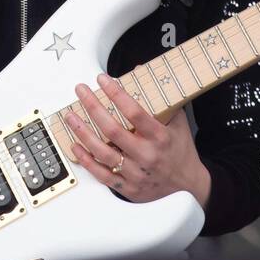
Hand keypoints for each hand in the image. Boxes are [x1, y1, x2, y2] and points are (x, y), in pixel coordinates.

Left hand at [64, 72, 207, 204]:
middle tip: (81, 92)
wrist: (188, 185)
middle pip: (113, 130)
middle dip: (93, 107)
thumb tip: (139, 72)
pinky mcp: (128, 188)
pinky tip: (75, 145)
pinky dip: (86, 160)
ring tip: (71, 117)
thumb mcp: (178, 122)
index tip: (103, 80)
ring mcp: (136, 173)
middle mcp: (147, 155)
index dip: (116, 94)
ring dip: (83, 133)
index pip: (134, 112)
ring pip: (103, 152)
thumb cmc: (180, 151)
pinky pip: (101, 174)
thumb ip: (160, 98)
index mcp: (160, 137)